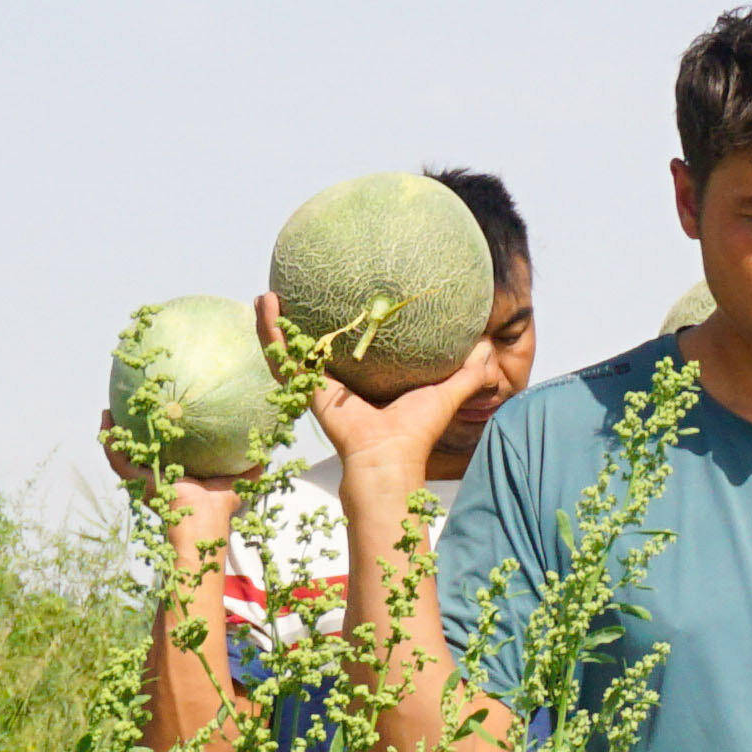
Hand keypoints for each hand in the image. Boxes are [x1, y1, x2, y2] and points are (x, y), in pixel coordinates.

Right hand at [273, 288, 512, 495]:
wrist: (388, 457)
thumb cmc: (416, 431)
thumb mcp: (447, 393)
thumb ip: (469, 372)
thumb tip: (487, 345)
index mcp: (368, 382)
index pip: (354, 349)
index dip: (347, 327)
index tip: (344, 299)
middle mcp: (339, 382)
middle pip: (316, 346)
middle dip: (303, 324)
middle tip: (294, 294)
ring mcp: (318, 384)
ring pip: (291, 348)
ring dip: (275, 323)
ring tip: (265, 295)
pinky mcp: (305, 387)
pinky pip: (282, 355)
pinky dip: (270, 331)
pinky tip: (264, 305)